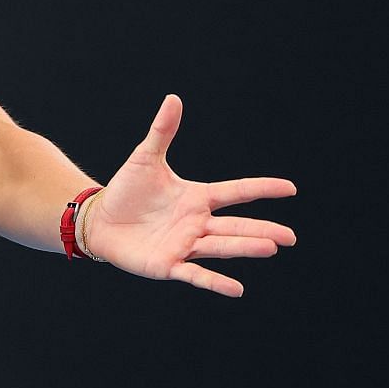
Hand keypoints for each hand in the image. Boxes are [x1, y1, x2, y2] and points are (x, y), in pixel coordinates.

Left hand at [85, 94, 296, 297]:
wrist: (98, 219)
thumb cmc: (126, 191)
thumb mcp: (145, 158)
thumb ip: (162, 132)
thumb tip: (173, 98)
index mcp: (197, 198)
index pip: (236, 192)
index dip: (262, 189)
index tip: (291, 189)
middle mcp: (197, 223)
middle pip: (236, 225)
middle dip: (262, 230)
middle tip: (290, 237)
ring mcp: (185, 245)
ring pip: (221, 246)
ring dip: (245, 247)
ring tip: (271, 248)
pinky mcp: (168, 264)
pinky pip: (195, 274)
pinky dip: (216, 283)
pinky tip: (237, 289)